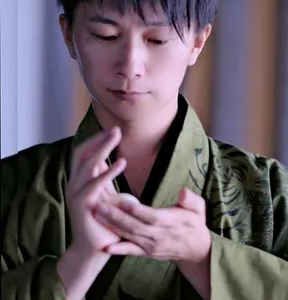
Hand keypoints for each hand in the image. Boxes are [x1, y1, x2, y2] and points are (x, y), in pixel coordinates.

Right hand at [66, 127, 126, 254]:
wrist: (94, 250)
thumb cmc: (103, 221)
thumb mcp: (105, 195)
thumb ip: (104, 179)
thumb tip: (108, 159)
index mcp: (80, 180)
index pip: (84, 153)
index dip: (96, 140)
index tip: (113, 130)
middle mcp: (75, 184)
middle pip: (83, 153)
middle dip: (99, 139)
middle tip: (116, 129)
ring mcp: (76, 194)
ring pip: (87, 164)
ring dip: (102, 148)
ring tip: (116, 137)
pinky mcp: (82, 206)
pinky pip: (95, 184)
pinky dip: (108, 172)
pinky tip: (122, 162)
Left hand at [93, 188, 211, 265]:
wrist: (196, 249)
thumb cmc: (195, 223)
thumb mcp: (199, 208)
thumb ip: (191, 200)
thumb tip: (183, 192)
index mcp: (171, 221)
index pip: (151, 216)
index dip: (136, 210)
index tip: (122, 201)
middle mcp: (159, 235)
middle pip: (135, 226)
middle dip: (116, 216)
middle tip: (99, 205)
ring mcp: (152, 246)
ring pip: (130, 236)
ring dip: (112, 227)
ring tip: (97, 216)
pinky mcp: (147, 252)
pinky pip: (131, 251)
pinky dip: (119, 250)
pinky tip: (106, 247)